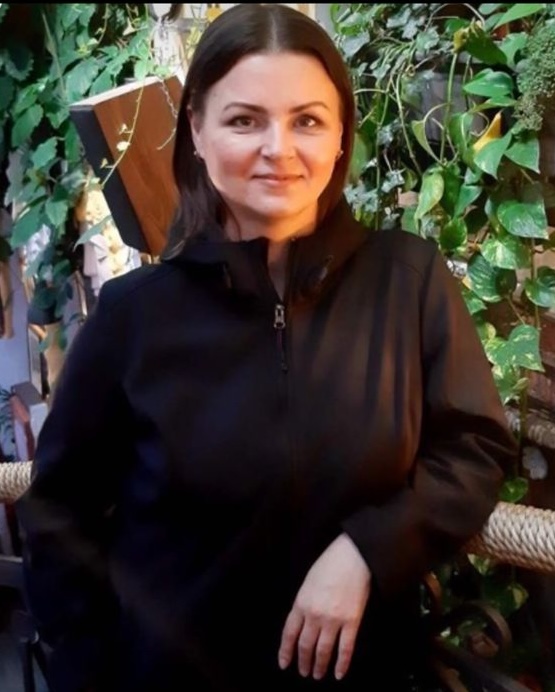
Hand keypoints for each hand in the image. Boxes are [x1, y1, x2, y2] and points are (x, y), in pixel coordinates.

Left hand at [278, 533, 370, 680]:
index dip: (286, 651)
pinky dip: (342, 663)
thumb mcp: (308, 582)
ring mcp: (333, 620)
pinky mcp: (352, 622)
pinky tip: (339, 673)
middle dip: (303, 662)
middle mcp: (314, 615)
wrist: (351, 557)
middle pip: (305, 645)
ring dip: (319, 665)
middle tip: (304, 672)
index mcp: (301, 603)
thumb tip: (303, 622)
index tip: (285, 664)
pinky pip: (345, 648)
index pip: (289, 633)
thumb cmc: (329, 564)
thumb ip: (304, 603)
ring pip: (323, 650)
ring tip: (318, 675)